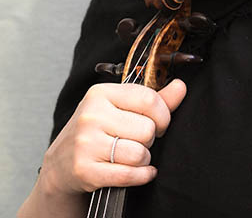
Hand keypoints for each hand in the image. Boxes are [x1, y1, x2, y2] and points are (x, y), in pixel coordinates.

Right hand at [38, 80, 186, 197]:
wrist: (60, 165)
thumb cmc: (95, 132)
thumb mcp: (120, 108)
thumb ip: (154, 99)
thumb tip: (180, 87)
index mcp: (100, 94)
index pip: (150, 100)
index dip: (163, 115)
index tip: (159, 122)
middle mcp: (90, 116)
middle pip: (147, 129)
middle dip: (149, 139)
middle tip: (136, 140)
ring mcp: (85, 143)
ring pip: (139, 153)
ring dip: (143, 158)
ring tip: (132, 155)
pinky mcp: (85, 170)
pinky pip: (128, 174)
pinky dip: (141, 176)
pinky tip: (140, 172)